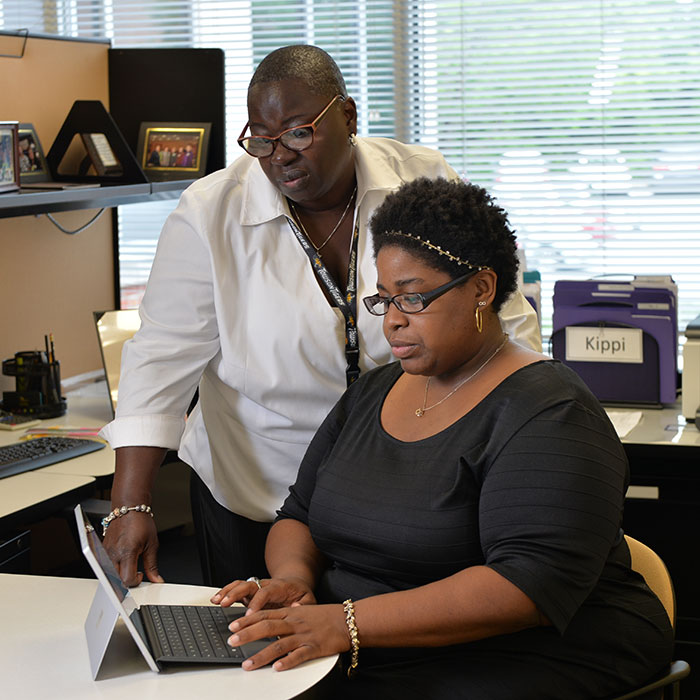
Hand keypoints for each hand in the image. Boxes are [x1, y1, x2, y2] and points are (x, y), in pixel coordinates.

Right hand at [103, 511, 163, 585]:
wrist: (129, 508)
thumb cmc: (141, 522)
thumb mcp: (152, 544)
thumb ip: (152, 565)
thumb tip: (156, 579)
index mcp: (127, 552)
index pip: (127, 579)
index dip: (136, 581)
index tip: (141, 575)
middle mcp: (114, 553)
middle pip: (117, 579)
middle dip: (127, 579)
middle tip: (137, 571)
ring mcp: (106, 551)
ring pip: (110, 573)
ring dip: (120, 573)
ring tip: (130, 563)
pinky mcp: (103, 549)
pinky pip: (107, 564)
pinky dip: (116, 566)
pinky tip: (124, 558)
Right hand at [211, 576, 316, 610]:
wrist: (295, 583)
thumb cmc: (300, 594)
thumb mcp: (308, 599)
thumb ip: (305, 604)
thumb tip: (296, 607)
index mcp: (279, 587)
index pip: (265, 592)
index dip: (257, 602)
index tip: (250, 614)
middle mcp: (265, 584)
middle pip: (249, 585)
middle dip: (236, 594)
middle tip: (225, 604)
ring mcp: (256, 587)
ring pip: (240, 585)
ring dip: (227, 592)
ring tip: (216, 600)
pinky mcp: (250, 592)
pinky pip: (235, 589)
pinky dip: (225, 592)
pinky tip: (216, 599)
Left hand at [228, 603, 349, 670]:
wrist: (348, 620)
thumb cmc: (325, 616)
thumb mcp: (303, 610)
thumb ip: (287, 614)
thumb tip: (270, 617)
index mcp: (291, 612)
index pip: (264, 614)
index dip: (247, 620)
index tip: (232, 625)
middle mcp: (295, 623)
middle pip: (267, 627)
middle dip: (247, 634)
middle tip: (231, 640)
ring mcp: (304, 636)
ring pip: (279, 644)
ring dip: (261, 655)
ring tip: (247, 664)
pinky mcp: (314, 648)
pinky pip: (299, 656)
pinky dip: (287, 662)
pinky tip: (277, 668)